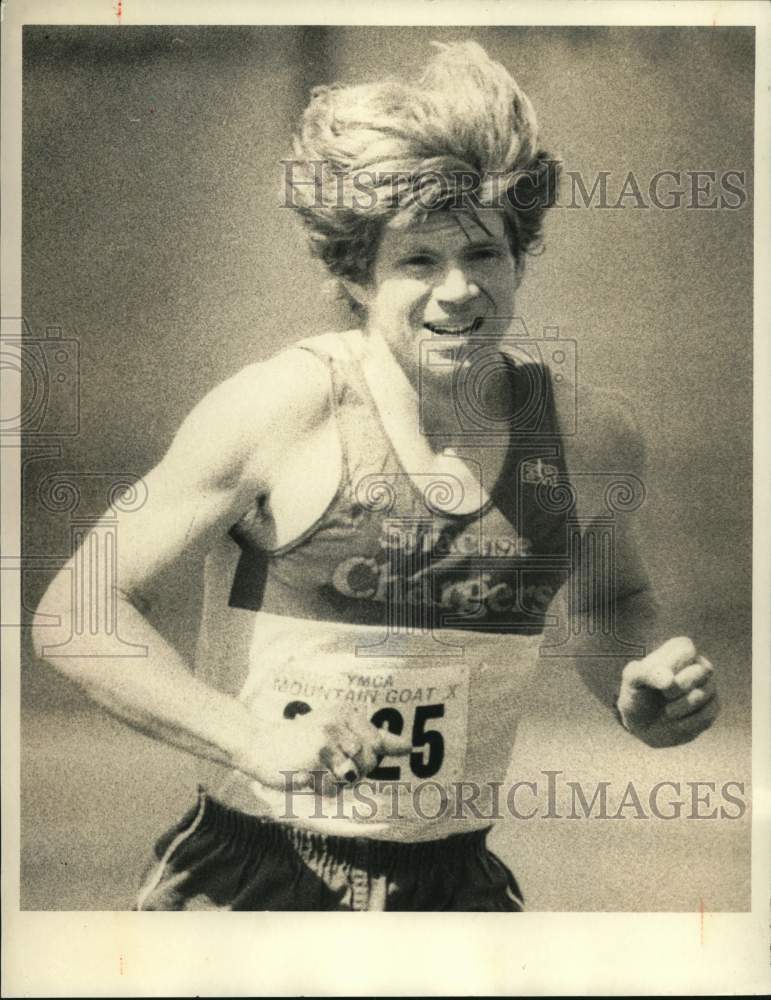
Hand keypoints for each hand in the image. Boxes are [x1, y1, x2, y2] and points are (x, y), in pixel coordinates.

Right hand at [233, 706, 411, 793]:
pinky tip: (305, 775)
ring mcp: (326, 741)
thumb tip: (410, 746)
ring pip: (352, 777)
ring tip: (316, 768)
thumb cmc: (302, 741)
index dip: (365, 758)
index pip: (377, 745)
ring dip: (336, 781)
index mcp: (346, 713)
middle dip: (353, 773)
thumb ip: (375, 740)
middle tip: (326, 763)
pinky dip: (321, 788)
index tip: (344, 754)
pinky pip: (332, 788)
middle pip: (368, 763)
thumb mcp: (337, 730)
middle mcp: (338, 723)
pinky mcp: (313, 761)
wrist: (258, 743)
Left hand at [616, 637, 718, 747]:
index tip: (657, 679)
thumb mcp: (632, 680)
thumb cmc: (637, 693)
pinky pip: (707, 714)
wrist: (643, 723)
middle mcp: (698, 665)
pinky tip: (676, 721)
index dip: (672, 666)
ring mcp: (708, 686)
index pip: (686, 650)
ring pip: (704, 693)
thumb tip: (669, 680)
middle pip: (701, 671)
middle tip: (664, 695)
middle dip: (678, 687)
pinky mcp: (712, 708)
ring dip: (680, 707)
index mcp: (678, 650)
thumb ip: (645, 674)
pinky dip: (687, 722)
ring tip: (667, 710)